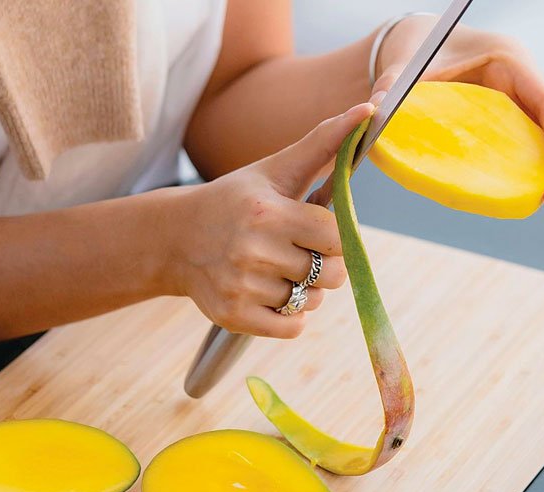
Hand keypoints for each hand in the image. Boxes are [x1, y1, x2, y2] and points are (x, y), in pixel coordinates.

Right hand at [156, 103, 374, 337]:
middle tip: (299, 252)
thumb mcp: (275, 169)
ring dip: (306, 291)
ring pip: (311, 302)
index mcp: (268, 214)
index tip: (318, 233)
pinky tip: (272, 294)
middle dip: (326, 266)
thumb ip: (324, 143)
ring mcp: (241, 287)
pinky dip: (291, 317)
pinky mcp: (233, 316)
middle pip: (331, 276)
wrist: (175, 239)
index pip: (337, 238)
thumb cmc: (236, 201)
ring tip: (278, 271)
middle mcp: (253, 252)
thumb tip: (368, 111)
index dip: (336, 239)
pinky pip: (292, 329)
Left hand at [372, 16, 543, 203]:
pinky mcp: (502, 127)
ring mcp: (513, 108)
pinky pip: (522, 151)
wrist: (416, 47)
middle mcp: (518, 85)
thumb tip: (376, 109)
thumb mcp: (404, 65)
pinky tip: (521, 196)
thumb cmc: (417, 48)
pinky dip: (526, 173)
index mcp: (507, 61)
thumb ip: (391, 85)